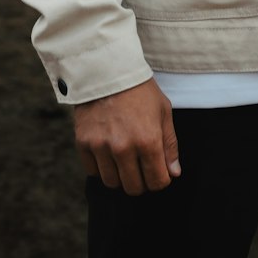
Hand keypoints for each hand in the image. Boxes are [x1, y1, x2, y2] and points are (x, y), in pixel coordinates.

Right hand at [72, 77, 180, 194]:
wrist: (107, 69)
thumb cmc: (140, 89)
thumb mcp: (163, 111)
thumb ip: (170, 144)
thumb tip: (173, 173)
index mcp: (148, 140)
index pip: (157, 182)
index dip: (160, 180)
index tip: (158, 172)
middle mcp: (124, 147)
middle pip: (134, 188)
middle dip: (141, 182)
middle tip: (141, 167)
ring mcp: (101, 146)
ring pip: (112, 183)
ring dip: (120, 176)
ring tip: (123, 159)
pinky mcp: (83, 143)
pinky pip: (92, 171)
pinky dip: (100, 167)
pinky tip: (107, 152)